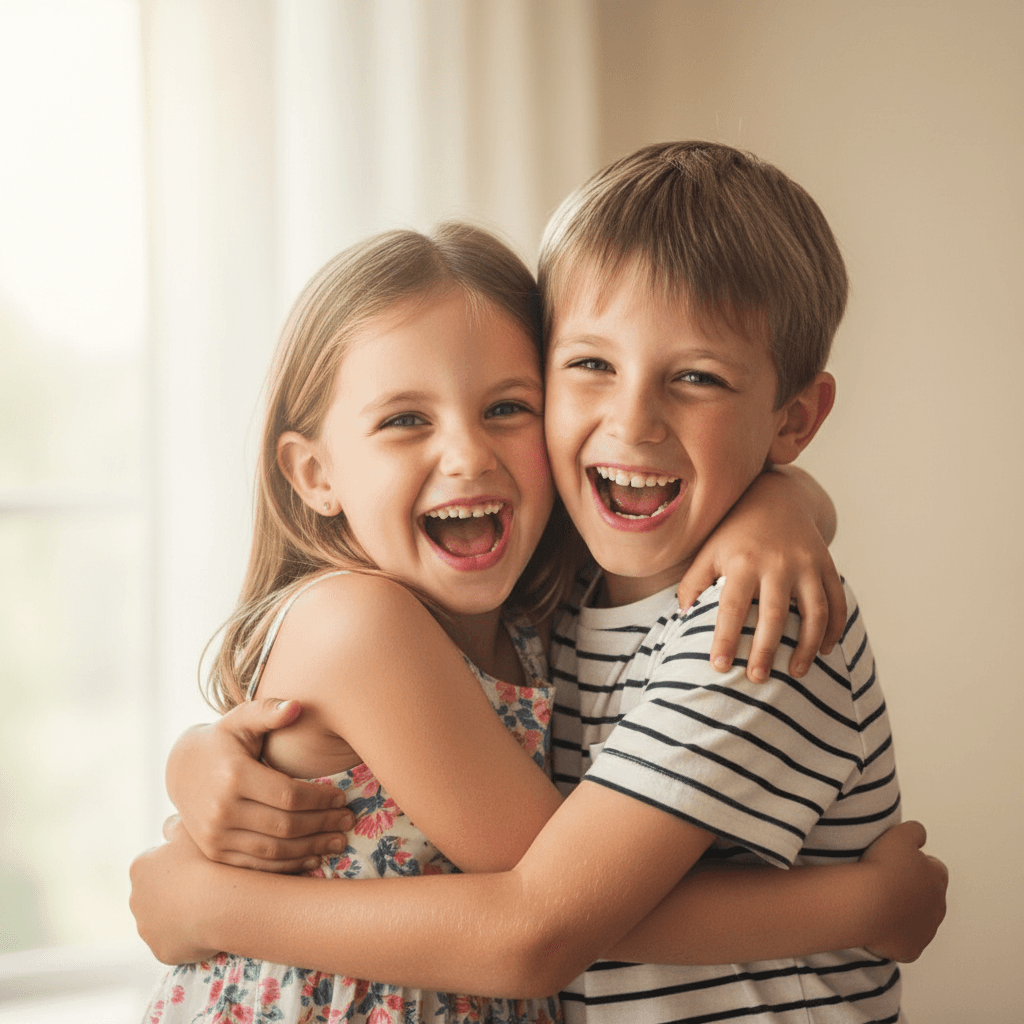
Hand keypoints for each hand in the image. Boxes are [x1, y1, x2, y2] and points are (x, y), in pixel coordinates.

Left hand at [129, 818, 219, 964]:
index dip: (178, 861)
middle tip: (205, 883)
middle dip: (174, 890)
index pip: (155, 863)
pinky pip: (175, 942)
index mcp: (139, 868)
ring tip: (210, 905)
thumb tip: (167, 826)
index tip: (198, 862)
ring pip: (164, 919)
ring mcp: (147, 929)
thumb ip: (175, 825)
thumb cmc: (205, 861)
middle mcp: (135, 899)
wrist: (219, 903)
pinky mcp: (161, 951)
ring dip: (180, 914)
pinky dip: (188, 936)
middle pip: (156, 893)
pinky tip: (208, 925)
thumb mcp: (190, 830)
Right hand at [167, 698, 353, 871]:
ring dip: (312, 849)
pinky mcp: (214, 853)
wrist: (181, 770)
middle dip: (323, 824)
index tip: (342, 797)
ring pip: (275, 850)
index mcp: (234, 775)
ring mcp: (215, 836)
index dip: (320, 799)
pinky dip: (289, 866)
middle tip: (349, 820)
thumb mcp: (241, 720)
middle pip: (285, 825)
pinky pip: (258, 866)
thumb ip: (268, 711)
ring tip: (339, 841)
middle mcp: (222, 810)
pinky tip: (313, 859)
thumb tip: (297, 706)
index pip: (289, 795)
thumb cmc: (222, 741)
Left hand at [677, 468, 844, 681]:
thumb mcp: (708, 550)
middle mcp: (777, 563)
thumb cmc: (734, 532)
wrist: (776, 497)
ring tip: (796, 673)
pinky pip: (836, 601)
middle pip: (774, 615)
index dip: (726, 639)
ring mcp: (806, 564)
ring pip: (814, 612)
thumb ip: (693, 583)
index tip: (719, 668)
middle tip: (757, 679)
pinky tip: (825, 650)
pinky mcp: (826, 564)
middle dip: (766, 650)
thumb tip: (681, 618)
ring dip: (808, 646)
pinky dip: (835, 628)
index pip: (732, 608)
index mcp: (742, 562)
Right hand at [861, 821, 947, 961]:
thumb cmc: (883, 867)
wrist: (867, 902)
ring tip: (877, 903)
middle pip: (927, 897)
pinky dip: (893, 935)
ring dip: (902, 913)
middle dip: (911, 891)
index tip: (897, 863)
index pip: (935, 869)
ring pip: (916, 921)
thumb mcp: (899, 834)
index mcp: (938, 878)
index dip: (916, 864)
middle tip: (885, 883)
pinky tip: (876, 924)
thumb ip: (915, 831)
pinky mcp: (911, 950)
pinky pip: (903, 942)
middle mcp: (938, 907)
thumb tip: (920, 835)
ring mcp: (925, 932)